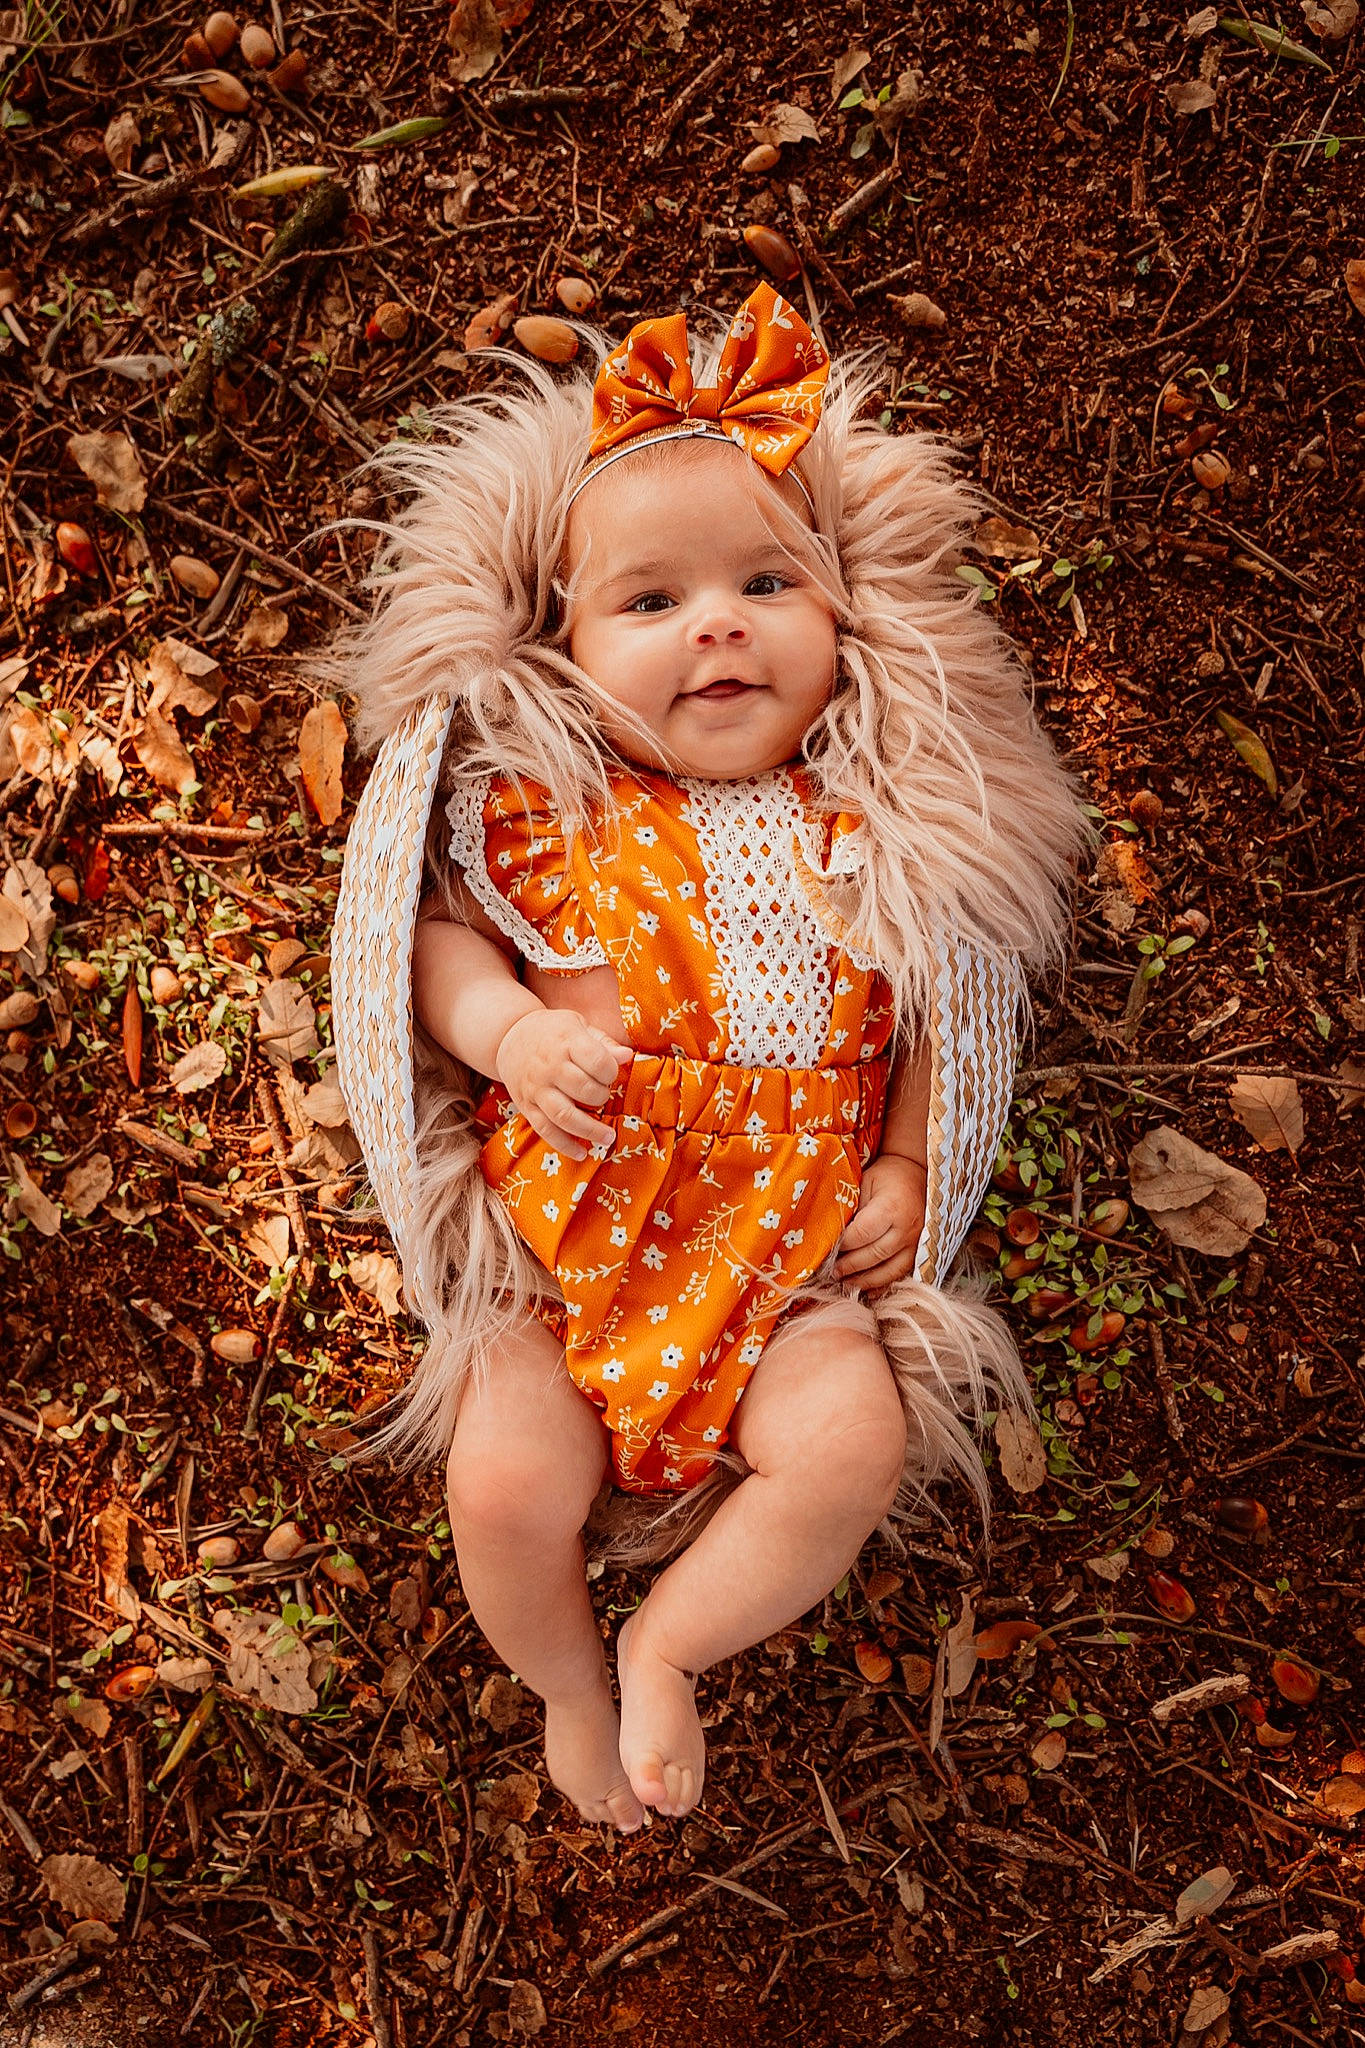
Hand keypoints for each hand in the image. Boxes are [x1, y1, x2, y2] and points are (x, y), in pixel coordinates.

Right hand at [494, 1010, 632, 1160]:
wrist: (510, 1037)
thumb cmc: (553, 1032)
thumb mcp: (578, 1026)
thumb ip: (603, 1043)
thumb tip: (627, 1056)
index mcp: (565, 1042)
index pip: (596, 1060)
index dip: (611, 1072)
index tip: (610, 1074)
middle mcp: (549, 1066)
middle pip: (583, 1090)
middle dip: (601, 1098)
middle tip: (605, 1097)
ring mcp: (536, 1088)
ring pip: (564, 1115)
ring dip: (589, 1130)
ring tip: (608, 1138)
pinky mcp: (526, 1106)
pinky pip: (545, 1130)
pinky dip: (564, 1144)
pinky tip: (581, 1153)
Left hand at [833, 1154, 926, 1294]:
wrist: (917, 1175)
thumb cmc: (886, 1178)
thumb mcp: (865, 1184)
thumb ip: (852, 1209)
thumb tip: (831, 1236)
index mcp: (892, 1207)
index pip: (862, 1233)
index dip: (842, 1244)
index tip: (827, 1248)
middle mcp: (908, 1228)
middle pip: (874, 1255)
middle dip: (850, 1266)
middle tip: (831, 1271)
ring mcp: (917, 1243)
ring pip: (889, 1271)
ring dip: (864, 1280)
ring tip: (844, 1282)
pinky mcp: (921, 1253)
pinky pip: (902, 1276)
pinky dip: (882, 1285)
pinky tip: (866, 1289)